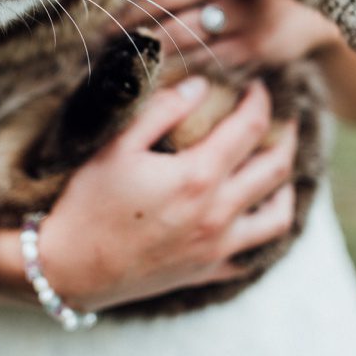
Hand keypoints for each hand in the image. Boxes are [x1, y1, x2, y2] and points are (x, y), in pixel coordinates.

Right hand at [37, 75, 298, 311]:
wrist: (69, 270)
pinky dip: (265, 228)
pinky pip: (256, 252)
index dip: (261, 102)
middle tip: (280, 120)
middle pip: (276, 168)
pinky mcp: (209, 270)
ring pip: (279, 215)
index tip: (258, 88)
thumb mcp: (117, 146)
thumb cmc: (88, 204)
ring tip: (277, 167)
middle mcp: (218, 213)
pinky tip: (255, 212)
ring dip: (286, 186)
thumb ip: (163, 109)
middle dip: (285, 137)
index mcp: (197, 176)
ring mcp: (217, 247)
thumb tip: (201, 85)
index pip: (251, 128)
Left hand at [116, 0, 341, 70]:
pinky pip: (206, 69)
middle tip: (94, 45)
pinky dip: (176, 74)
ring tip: (113, 62)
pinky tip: (151, 78)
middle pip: (169, 23)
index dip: (126, 6)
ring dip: (147, 59)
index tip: (95, 15)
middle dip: (130, 36)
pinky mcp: (256, 55)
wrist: (317, 0)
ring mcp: (247, 29)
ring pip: (185, 51)